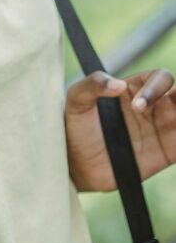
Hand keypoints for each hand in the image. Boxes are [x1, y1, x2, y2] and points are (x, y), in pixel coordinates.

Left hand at [65, 69, 175, 191]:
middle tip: (172, 110)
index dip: (156, 88)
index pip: (160, 78)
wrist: (77, 164)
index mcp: (135, 88)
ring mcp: (162, 129)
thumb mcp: (76, 100)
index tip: (137, 107)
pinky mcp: (166, 153)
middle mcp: (154, 106)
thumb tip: (119, 84)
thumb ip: (93, 84)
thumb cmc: (75, 126)